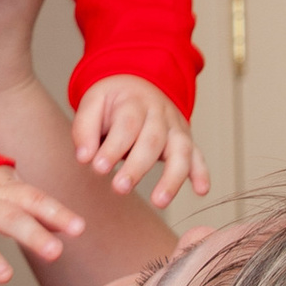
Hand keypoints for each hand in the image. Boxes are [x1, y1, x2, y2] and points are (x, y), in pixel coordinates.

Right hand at [0, 162, 84, 285]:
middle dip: (33, 236)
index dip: (57, 214)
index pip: (36, 201)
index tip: (79, 228)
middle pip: (11, 218)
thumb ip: (42, 213)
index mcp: (9, 193)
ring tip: (6, 277)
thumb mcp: (14, 196)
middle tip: (55, 252)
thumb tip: (76, 227)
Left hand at [72, 75, 210, 210]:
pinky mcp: (186, 140)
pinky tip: (201, 190)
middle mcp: (159, 114)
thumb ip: (84, 130)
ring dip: (172, 177)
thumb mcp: (92, 104)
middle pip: (153, 140)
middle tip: (119, 188)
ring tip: (160, 201)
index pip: (127, 125)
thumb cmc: (113, 102)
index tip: (98, 168)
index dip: (114, 147)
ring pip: (181, 150)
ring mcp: (176, 127)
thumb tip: (84, 158)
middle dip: (137, 167)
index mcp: (134, 102)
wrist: (138, 83)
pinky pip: (198, 156)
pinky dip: (201, 173)